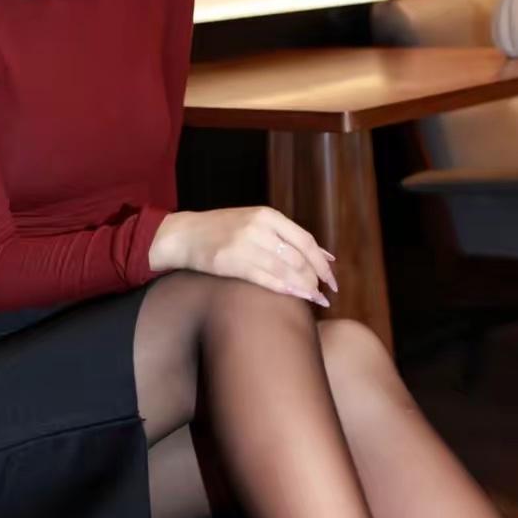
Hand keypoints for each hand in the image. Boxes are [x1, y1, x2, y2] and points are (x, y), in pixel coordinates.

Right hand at [148, 207, 337, 305]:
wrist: (185, 234)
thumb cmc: (224, 230)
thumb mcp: (258, 223)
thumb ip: (289, 238)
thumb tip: (325, 257)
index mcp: (268, 216)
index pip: (305, 241)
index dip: (322, 264)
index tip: (332, 281)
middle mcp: (259, 228)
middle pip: (298, 258)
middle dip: (314, 279)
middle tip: (323, 296)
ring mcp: (245, 244)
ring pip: (284, 269)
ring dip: (303, 288)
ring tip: (313, 300)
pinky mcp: (231, 262)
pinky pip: (265, 278)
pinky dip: (284, 289)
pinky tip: (294, 297)